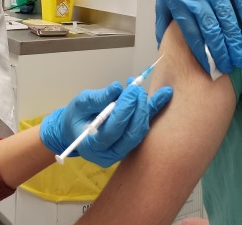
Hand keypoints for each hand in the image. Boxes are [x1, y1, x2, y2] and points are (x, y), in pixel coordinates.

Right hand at [40, 82, 172, 167]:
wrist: (75, 129)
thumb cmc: (76, 116)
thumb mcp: (80, 103)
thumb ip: (97, 98)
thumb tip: (117, 88)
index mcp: (92, 147)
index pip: (113, 131)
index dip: (124, 110)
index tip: (131, 90)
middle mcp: (109, 154)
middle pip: (131, 134)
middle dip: (138, 108)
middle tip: (136, 88)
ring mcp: (121, 152)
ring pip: (140, 131)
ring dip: (144, 108)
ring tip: (138, 88)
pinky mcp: (130, 144)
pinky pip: (144, 127)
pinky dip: (154, 109)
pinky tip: (165, 94)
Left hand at [147, 0, 241, 73]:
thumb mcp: (162, 0)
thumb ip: (163, 24)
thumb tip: (163, 48)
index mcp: (179, 2)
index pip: (193, 33)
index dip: (203, 53)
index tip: (210, 68)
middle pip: (212, 28)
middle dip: (222, 51)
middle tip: (229, 67)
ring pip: (227, 17)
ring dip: (235, 39)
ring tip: (240, 57)